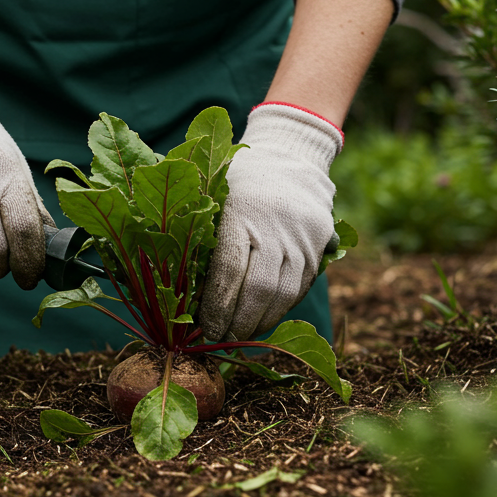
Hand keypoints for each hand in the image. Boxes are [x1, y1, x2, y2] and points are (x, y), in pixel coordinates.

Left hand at [200, 103, 341, 341]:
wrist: (291, 155)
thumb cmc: (237, 179)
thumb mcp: (212, 192)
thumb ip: (196, 232)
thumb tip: (176, 288)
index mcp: (241, 211)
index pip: (229, 271)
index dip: (217, 307)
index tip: (205, 329)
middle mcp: (275, 225)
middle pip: (259, 290)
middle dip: (238, 323)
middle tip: (222, 341)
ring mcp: (302, 236)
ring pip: (284, 295)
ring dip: (261, 323)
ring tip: (241, 337)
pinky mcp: (320, 244)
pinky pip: (301, 287)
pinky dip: (282, 309)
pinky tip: (264, 319)